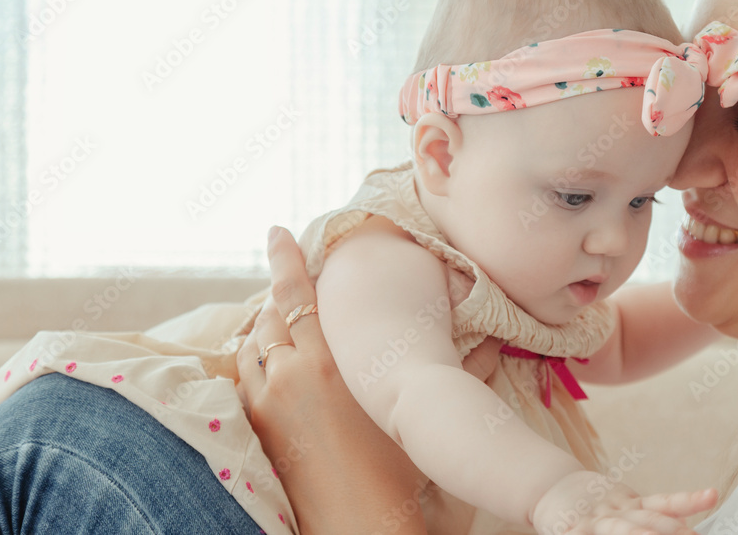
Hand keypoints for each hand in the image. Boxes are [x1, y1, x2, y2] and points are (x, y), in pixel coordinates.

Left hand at [235, 225, 502, 533]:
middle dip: (277, 295)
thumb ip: (459, 373)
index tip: (275, 231)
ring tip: (279, 322)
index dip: (284, 259)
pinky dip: (254, 362)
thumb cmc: (402, 477)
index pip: (297, 294)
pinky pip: (245, 379)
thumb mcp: (425, 415)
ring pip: (252, 346)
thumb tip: (492, 345)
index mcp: (330, 362)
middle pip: (269, 315)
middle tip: (289, 281)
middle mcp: (290, 375)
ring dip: (264, 328)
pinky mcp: (260, 430)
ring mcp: (268, 404)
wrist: (361, 528)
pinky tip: (268, 365)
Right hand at [534, 470, 715, 534]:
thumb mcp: (624, 505)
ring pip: (624, 529)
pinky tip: (605, 533)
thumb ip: (651, 513)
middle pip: (650, 518)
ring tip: (678, 534)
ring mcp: (595, 520)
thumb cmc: (593, 506)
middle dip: (675, 529)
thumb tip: (687, 525)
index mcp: (632, 503)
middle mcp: (617, 510)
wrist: (550, 488)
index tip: (711, 495)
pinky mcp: (573, 531)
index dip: (689, 500)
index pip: (666, 501)